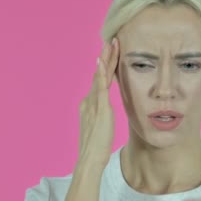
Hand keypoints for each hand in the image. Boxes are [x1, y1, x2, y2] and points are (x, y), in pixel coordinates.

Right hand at [77, 37, 119, 168]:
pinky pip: (100, 87)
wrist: (90, 159)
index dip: (105, 67)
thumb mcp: (101, 127)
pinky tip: (101, 62)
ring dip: (105, 59)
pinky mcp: (99, 108)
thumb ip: (102, 117)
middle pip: (99, 74)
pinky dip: (100, 74)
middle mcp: (89, 101)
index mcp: (90, 105)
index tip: (110, 53)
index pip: (100, 81)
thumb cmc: (97, 147)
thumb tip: (105, 112)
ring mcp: (93, 104)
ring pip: (100, 76)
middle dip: (105, 57)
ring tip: (110, 44)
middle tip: (111, 40)